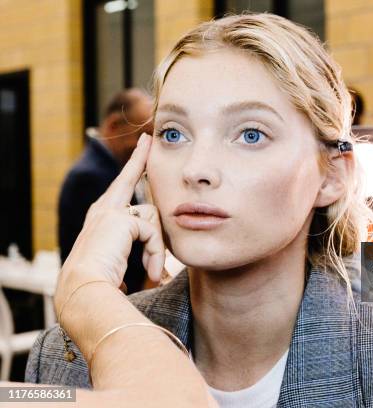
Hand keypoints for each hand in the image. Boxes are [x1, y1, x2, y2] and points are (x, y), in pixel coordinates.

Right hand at [55, 133, 165, 317]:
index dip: (134, 165)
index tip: (144, 144)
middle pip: (130, 178)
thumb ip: (136, 255)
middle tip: (148, 137)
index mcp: (101, 217)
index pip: (122, 186)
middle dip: (140, 157)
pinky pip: (152, 232)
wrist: (84, 289)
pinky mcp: (120, 219)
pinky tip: (151, 271)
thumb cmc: (102, 282)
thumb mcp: (121, 264)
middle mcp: (103, 209)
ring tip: (153, 271)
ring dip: (157, 248)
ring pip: (152, 217)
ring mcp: (110, 212)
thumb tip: (159, 272)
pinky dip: (156, 253)